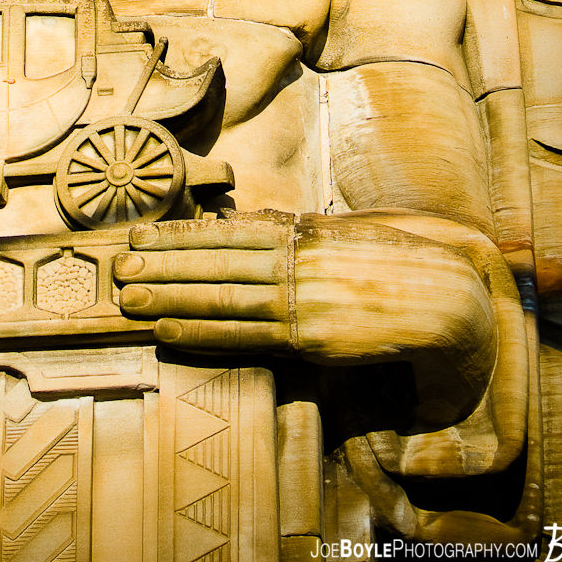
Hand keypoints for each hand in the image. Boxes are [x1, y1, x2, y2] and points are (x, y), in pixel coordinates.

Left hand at [113, 210, 497, 423]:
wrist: (443, 304)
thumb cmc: (388, 268)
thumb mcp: (339, 236)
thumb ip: (293, 232)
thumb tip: (248, 220)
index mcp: (300, 234)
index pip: (228, 231)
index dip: (180, 234)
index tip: (142, 233)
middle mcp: (295, 262)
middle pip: (215, 262)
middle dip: (162, 265)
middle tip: (118, 266)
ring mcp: (300, 301)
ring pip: (221, 298)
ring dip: (169, 299)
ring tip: (128, 299)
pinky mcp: (308, 340)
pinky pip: (245, 337)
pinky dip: (202, 333)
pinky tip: (168, 331)